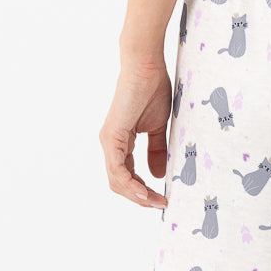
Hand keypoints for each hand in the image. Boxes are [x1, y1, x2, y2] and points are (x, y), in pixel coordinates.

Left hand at [99, 57, 170, 208]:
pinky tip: (145, 192)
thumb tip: (158, 175)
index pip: (127, 175)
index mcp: (120, 142)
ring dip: (137, 196)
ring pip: (117, 181)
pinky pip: (118, 170)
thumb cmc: (153, 88)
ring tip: (157, 201)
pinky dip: (131, 184)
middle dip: (140, 198)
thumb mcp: (158, 126)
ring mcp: (109, 141)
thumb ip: (156, 149)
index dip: (143, 190)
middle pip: (120, 184)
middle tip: (161, 204)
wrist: (146, 66)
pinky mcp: (112, 136)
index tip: (161, 198)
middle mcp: (110, 144)